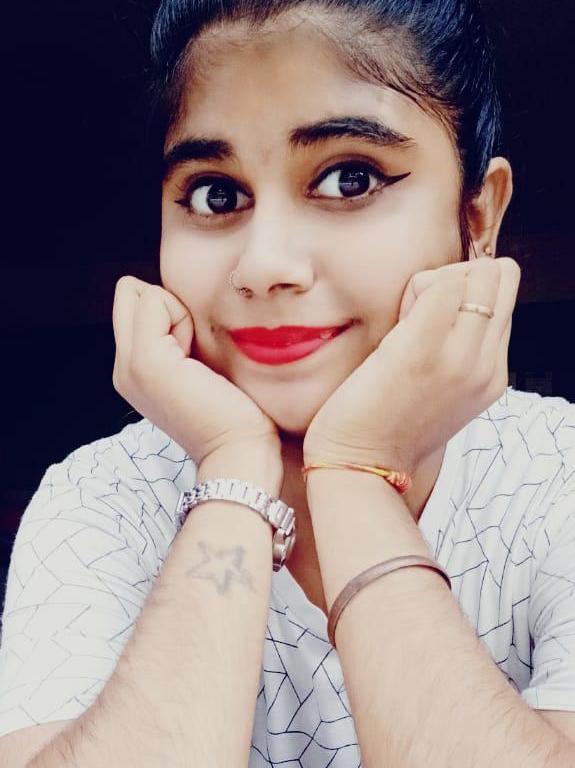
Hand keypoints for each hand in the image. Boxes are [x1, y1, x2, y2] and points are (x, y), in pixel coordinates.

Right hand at [112, 276, 281, 466]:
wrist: (240, 452)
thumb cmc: (235, 412)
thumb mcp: (199, 368)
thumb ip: (180, 338)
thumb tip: (180, 302)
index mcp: (134, 371)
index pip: (134, 304)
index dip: (169, 312)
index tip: (193, 352)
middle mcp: (122, 369)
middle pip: (129, 293)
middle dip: (167, 305)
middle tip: (193, 350)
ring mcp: (128, 366)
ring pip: (140, 294)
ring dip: (178, 315)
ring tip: (196, 363)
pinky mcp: (145, 361)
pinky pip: (154, 300)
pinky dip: (183, 319)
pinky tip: (197, 363)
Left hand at [303, 257, 520, 477]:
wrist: (361, 465)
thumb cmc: (387, 424)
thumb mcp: (441, 393)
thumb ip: (458, 352)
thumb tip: (448, 300)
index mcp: (492, 376)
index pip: (503, 299)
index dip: (466, 294)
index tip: (433, 320)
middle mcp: (486, 366)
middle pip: (500, 278)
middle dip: (459, 279)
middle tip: (421, 311)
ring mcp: (460, 358)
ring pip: (477, 274)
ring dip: (436, 282)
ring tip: (406, 321)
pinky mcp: (422, 350)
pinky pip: (441, 283)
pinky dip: (415, 288)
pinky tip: (395, 322)